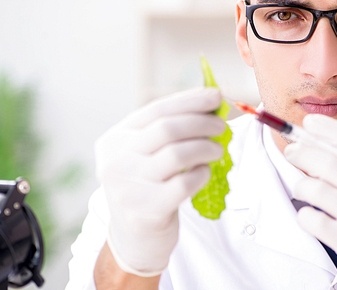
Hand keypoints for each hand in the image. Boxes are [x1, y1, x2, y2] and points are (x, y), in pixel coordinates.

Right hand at [95, 88, 224, 276]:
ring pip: (178, 154)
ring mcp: (128, 185)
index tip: (216, 96)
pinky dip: (201, 174)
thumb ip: (168, 132)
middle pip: (168, 128)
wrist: (134, 241)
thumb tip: (210, 103)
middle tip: (221, 126)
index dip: (190, 100)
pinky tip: (204, 173)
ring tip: (218, 150)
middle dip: (202, 122)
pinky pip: (184, 183)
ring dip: (206, 148)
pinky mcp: (147, 209)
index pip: (157, 110)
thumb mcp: (145, 156)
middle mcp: (116, 159)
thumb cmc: (147, 189)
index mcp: (115, 139)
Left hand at [284, 114, 336, 289]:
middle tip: (291, 152)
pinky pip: (311, 219)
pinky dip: (305, 216)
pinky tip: (312, 216)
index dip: (325, 127)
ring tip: (303, 188)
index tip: (307, 122)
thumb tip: (326, 154)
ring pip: (312, 187)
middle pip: (324, 160)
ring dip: (301, 186)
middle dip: (300, 152)